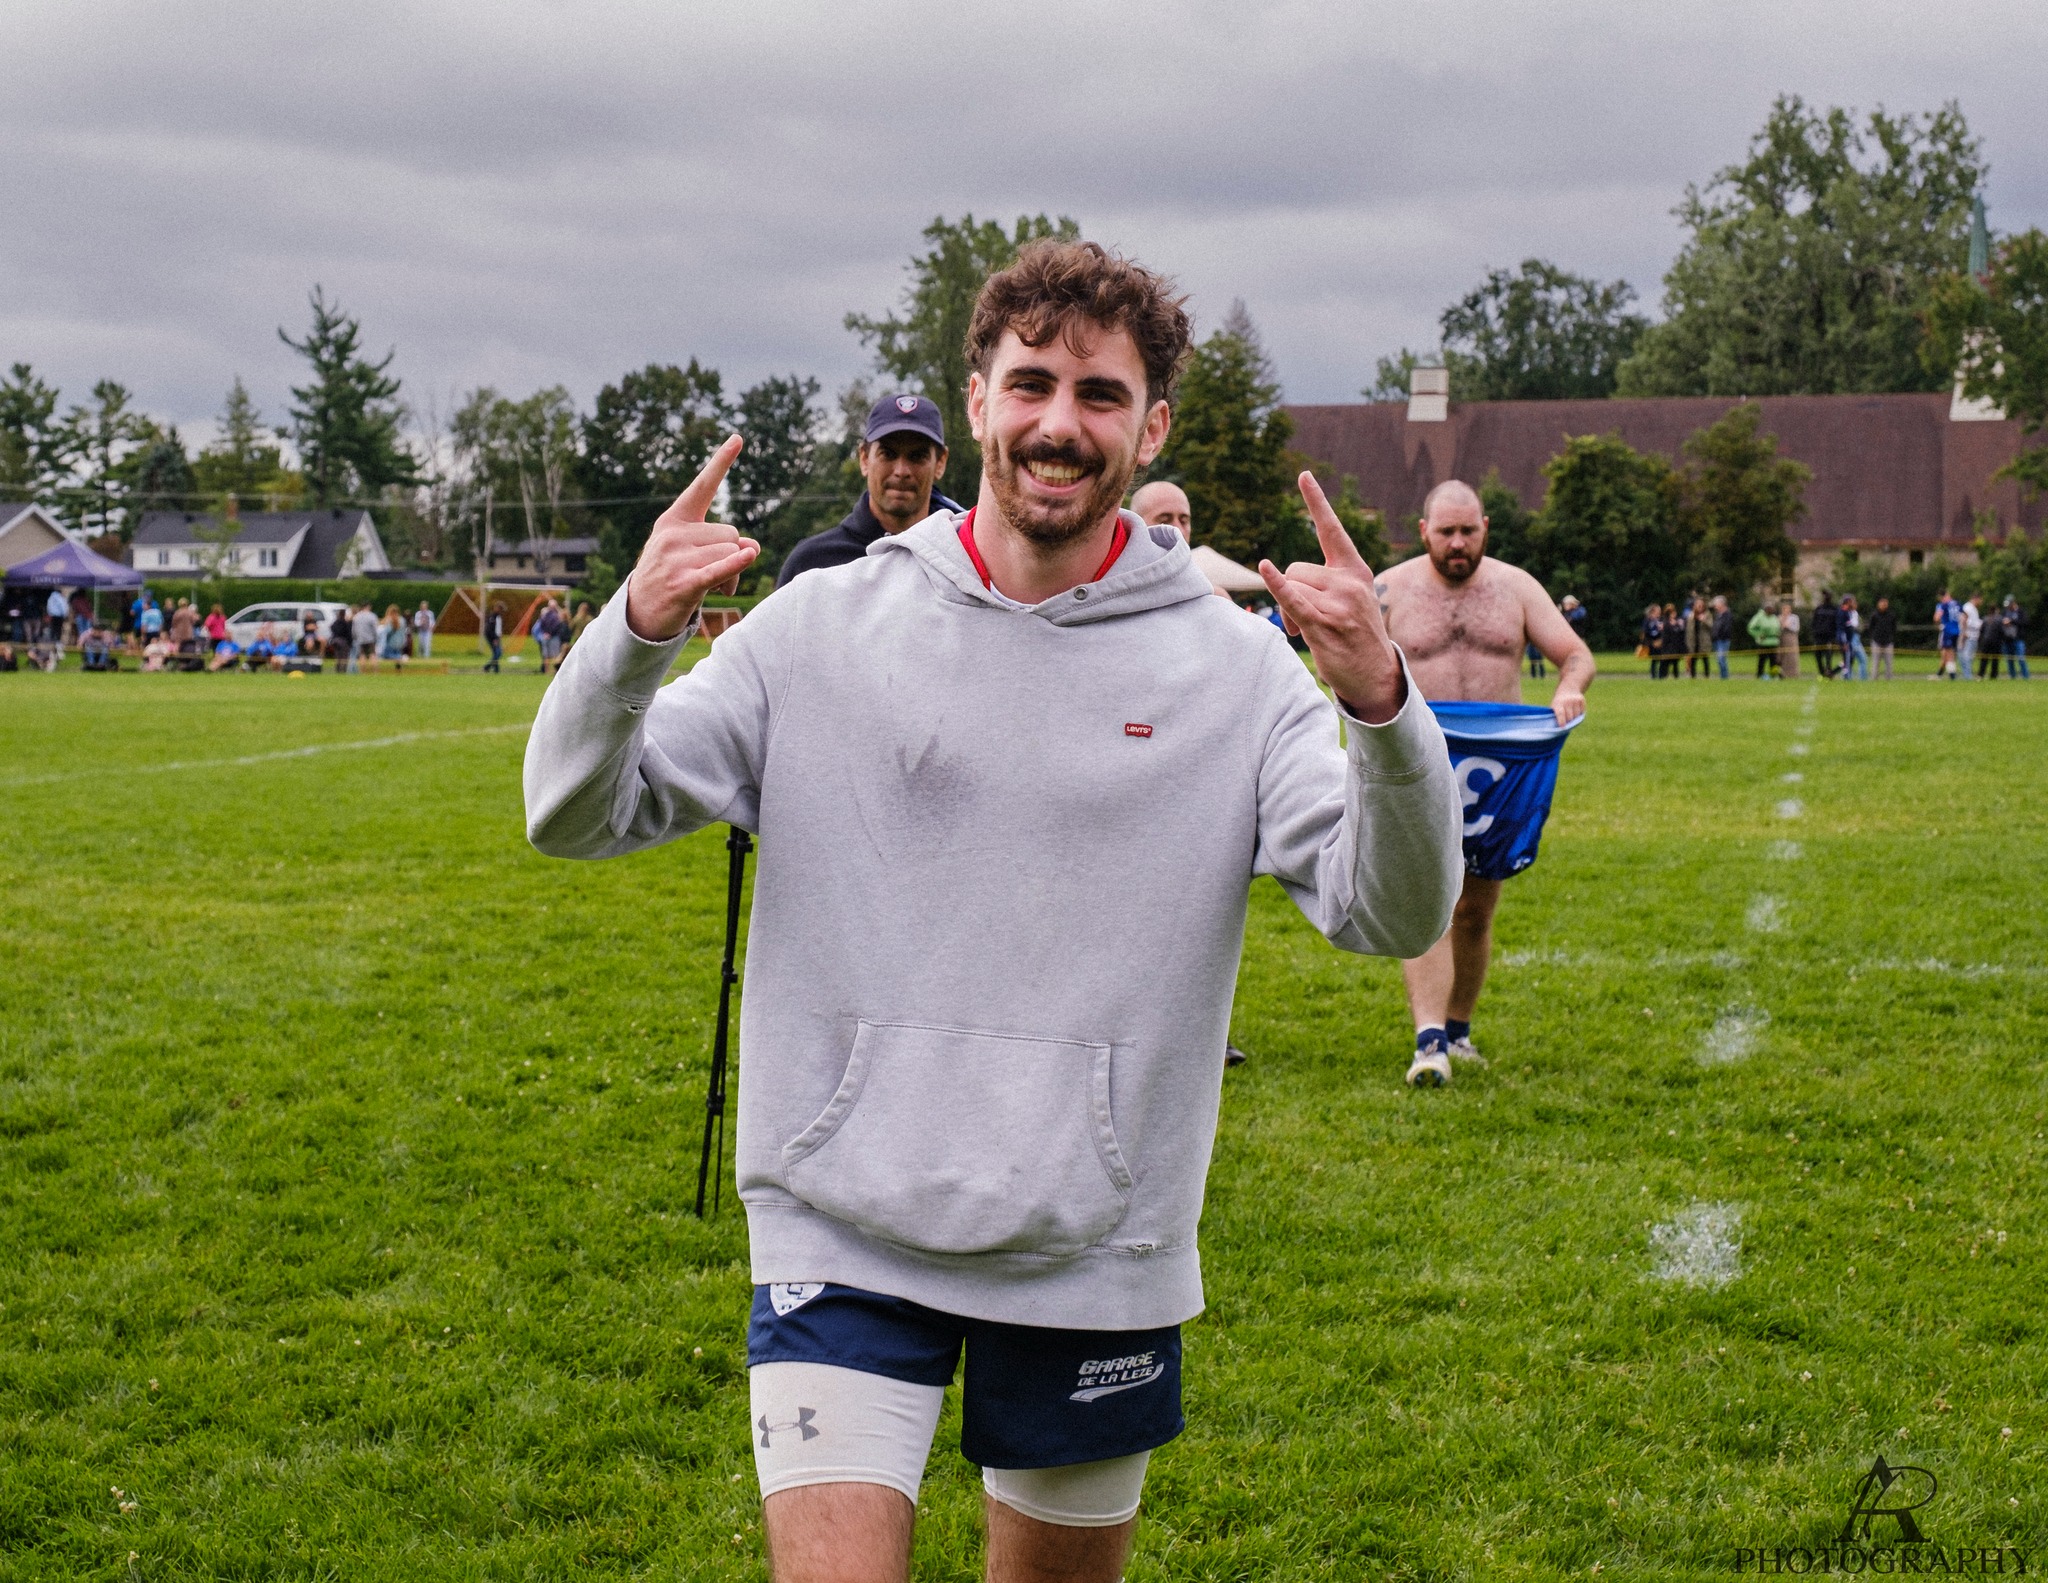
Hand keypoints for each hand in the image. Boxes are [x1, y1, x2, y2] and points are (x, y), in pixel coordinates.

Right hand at [623, 435, 759, 640]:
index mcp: (674, 520)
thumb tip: (753, 549)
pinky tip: (749, 557)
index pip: (702, 486)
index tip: (738, 437)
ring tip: (712, 588)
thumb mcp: (690, 553)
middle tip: (713, 575)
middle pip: (732, 534)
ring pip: (733, 554)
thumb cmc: (672, 579)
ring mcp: (677, 558)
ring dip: (734, 574)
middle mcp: (674, 534)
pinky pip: (720, 569)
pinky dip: (736, 566)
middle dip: (733, 555)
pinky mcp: (684, 583)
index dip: (721, 462)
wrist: (640, 615)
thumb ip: (722, 544)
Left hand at [1259, 472, 1404, 722]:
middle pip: (1296, 568)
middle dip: (1292, 591)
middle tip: (1306, 620)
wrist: (1377, 675)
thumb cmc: (1355, 636)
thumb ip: (1321, 584)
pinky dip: (1277, 586)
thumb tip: (1282, 583)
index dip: (1316, 502)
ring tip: (1307, 631)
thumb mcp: (1348, 601)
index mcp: (1356, 569)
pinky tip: (1265, 569)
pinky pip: (1293, 599)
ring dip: (1288, 610)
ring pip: (1291, 587)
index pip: (1332, 530)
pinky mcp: (1324, 623)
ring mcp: (1338, 601)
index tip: (1303, 475)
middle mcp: (1349, 581)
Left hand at [1552, 687, 1585, 725]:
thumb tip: (1558, 728)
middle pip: (1570, 717)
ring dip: (1574, 719)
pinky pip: (1582, 712)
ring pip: (1576, 716)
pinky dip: (1579, 714)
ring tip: (1570, 716)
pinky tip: (1575, 711)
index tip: (1562, 728)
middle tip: (1567, 724)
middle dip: (1568, 722)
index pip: (1560, 713)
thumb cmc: (1559, 702)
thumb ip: (1556, 716)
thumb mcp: (1554, 706)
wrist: (1568, 689)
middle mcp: (1567, 701)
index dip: (1561, 721)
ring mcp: (1575, 700)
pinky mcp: (1582, 700)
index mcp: (1558, 703)